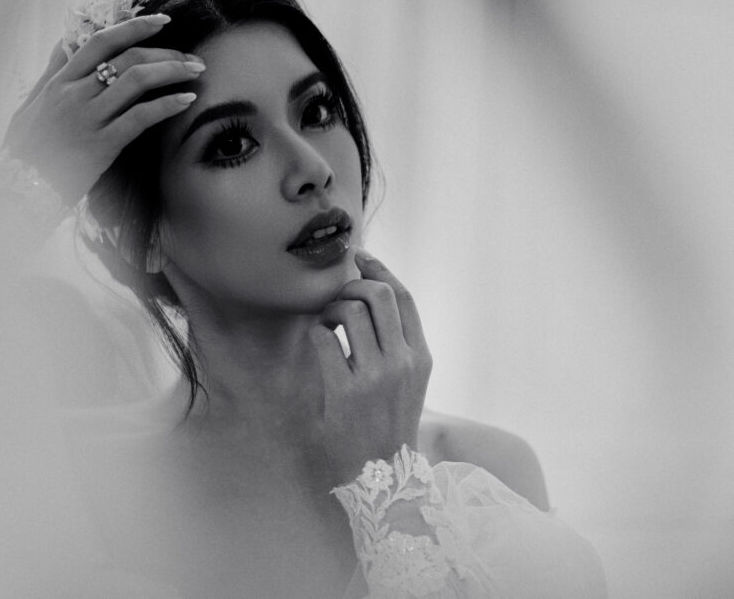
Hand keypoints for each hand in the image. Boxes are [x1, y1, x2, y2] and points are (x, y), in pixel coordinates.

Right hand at [2, 14, 205, 205]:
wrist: (18, 192)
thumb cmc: (24, 152)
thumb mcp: (30, 106)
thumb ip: (51, 74)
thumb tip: (67, 43)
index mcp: (59, 82)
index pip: (101, 41)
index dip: (134, 26)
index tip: (162, 21)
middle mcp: (73, 95)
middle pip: (127, 58)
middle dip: (165, 51)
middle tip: (191, 57)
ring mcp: (87, 119)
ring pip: (137, 81)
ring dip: (172, 70)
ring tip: (195, 72)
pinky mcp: (101, 146)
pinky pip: (140, 117)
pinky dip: (167, 105)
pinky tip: (186, 100)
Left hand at [310, 248, 432, 485]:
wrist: (384, 478)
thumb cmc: (389, 425)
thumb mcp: (408, 382)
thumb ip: (396, 344)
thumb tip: (370, 298)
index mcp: (420, 357)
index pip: (404, 298)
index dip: (380, 271)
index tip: (360, 258)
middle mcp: (403, 362)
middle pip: (379, 295)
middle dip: (351, 287)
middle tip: (337, 300)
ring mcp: (376, 376)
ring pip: (351, 311)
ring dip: (331, 309)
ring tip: (327, 324)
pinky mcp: (346, 391)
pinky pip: (325, 339)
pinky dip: (317, 333)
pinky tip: (319, 343)